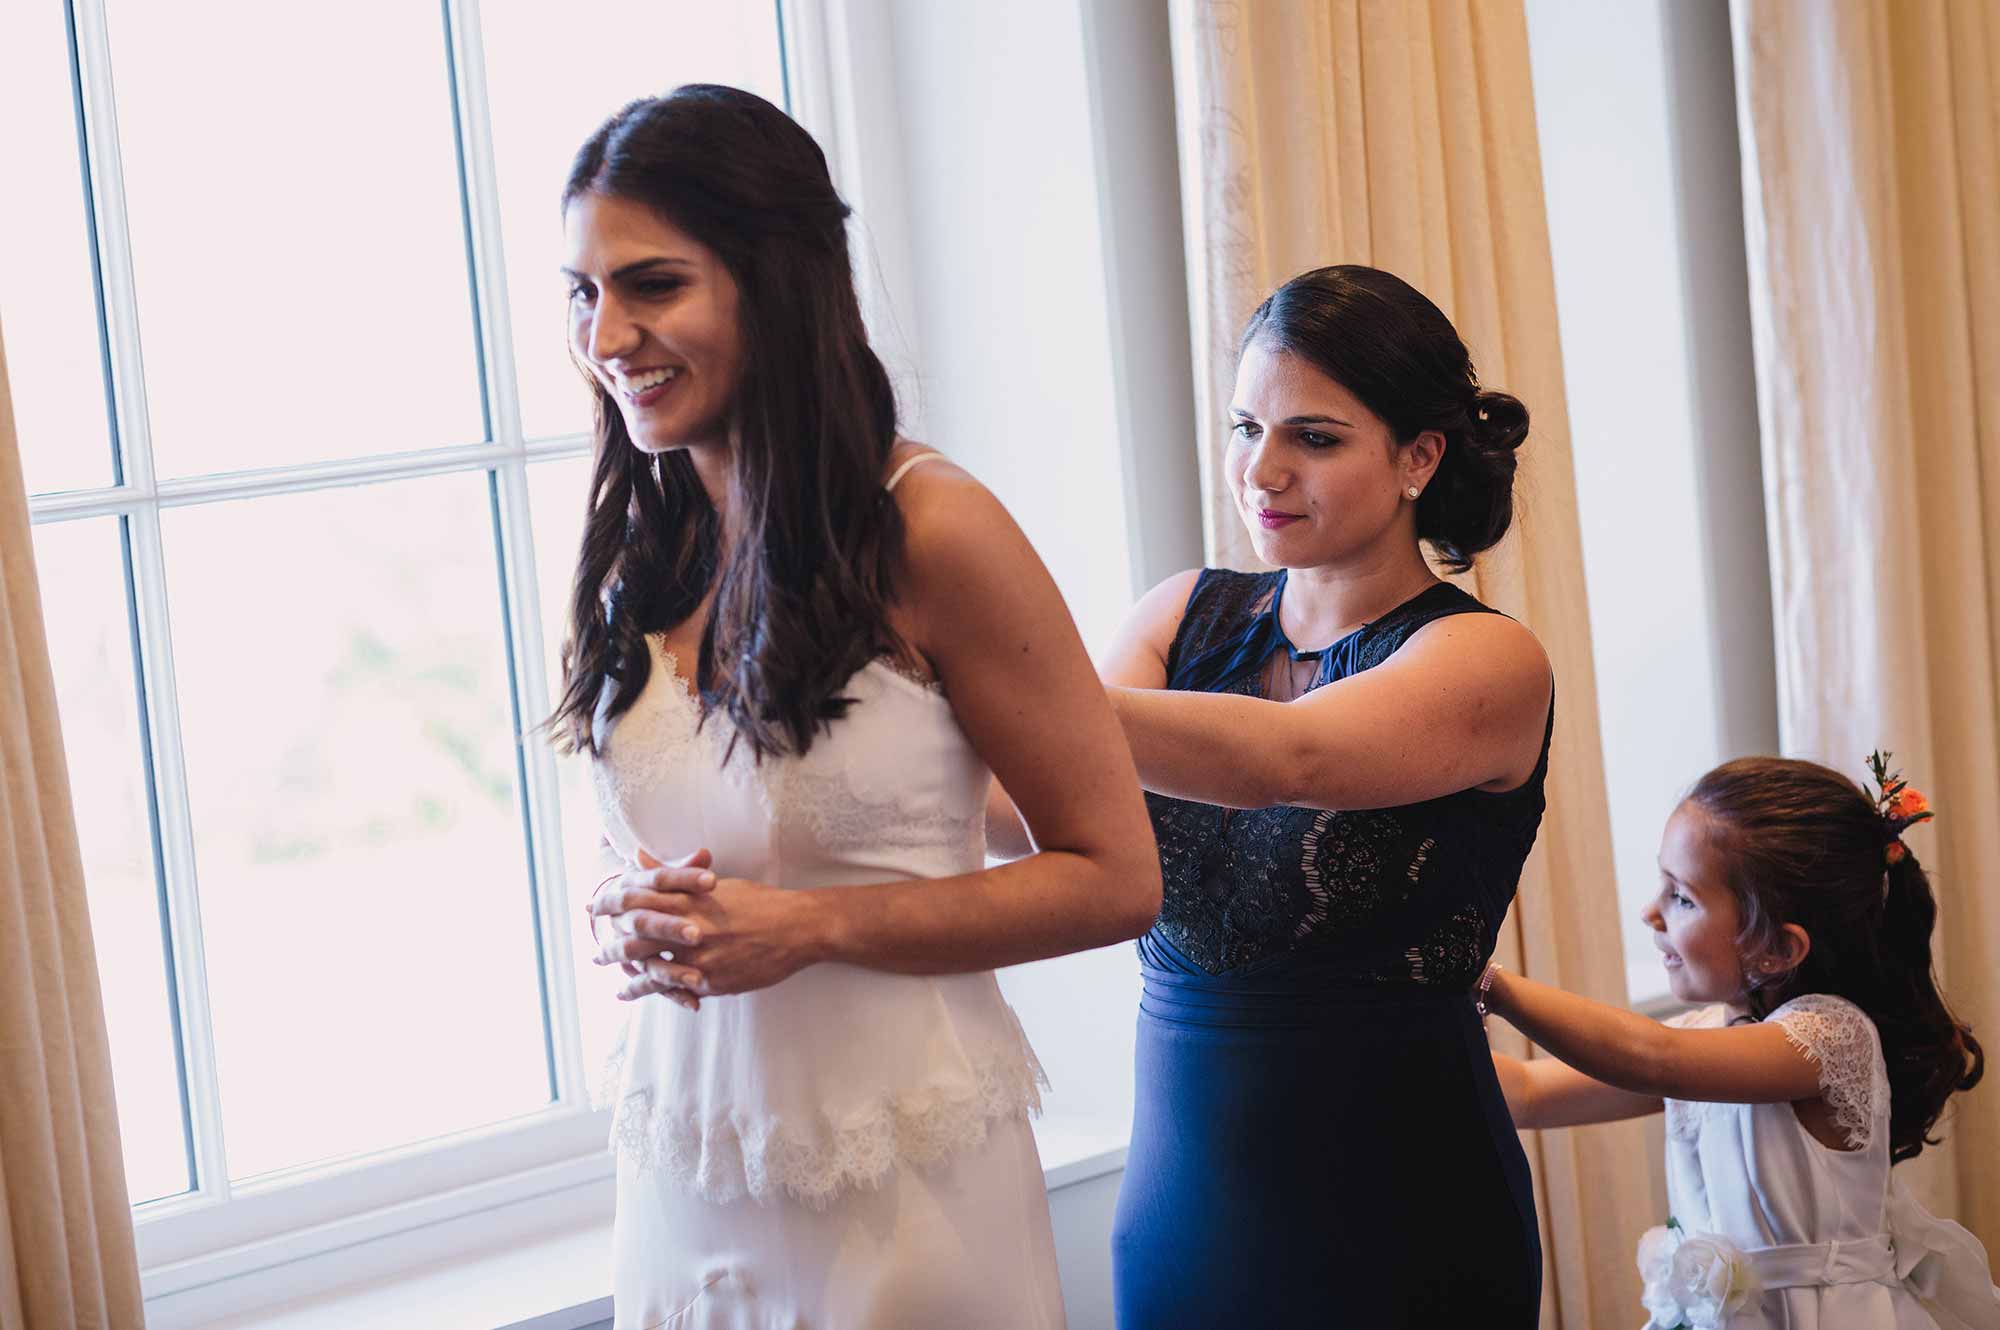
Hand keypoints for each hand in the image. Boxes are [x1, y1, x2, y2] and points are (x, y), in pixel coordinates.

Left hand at [589, 864, 827, 1001]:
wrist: (797, 929)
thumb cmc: (759, 902)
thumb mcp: (714, 884)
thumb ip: (675, 876)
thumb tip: (640, 857)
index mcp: (690, 899)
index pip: (638, 899)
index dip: (611, 904)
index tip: (593, 908)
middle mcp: (690, 927)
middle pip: (637, 937)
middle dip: (611, 947)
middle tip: (595, 954)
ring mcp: (700, 957)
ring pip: (651, 969)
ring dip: (628, 977)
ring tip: (616, 986)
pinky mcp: (712, 981)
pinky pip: (675, 990)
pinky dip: (654, 993)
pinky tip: (638, 996)